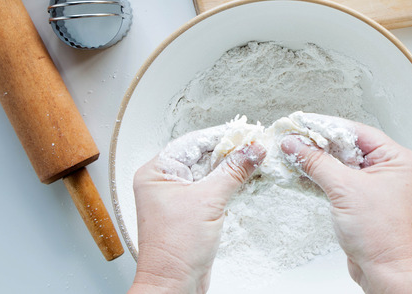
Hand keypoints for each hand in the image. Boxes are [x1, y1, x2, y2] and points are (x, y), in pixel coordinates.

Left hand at [129, 128, 265, 293]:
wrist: (174, 284)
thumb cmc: (175, 247)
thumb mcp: (209, 201)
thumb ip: (233, 171)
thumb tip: (252, 149)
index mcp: (156, 172)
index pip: (193, 143)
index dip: (221, 136)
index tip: (247, 132)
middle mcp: (163, 182)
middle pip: (201, 156)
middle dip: (229, 151)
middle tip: (255, 144)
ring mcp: (177, 198)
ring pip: (209, 173)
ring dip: (231, 168)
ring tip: (255, 158)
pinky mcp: (190, 212)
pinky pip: (211, 190)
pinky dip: (228, 185)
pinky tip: (245, 179)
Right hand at [281, 114, 411, 293]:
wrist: (384, 270)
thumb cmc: (381, 234)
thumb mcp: (344, 189)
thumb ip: (317, 163)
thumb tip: (296, 144)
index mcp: (395, 158)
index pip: (355, 131)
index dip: (326, 126)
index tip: (301, 122)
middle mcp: (387, 168)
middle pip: (346, 146)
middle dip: (318, 143)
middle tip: (293, 137)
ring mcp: (374, 185)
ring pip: (340, 164)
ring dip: (316, 161)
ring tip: (291, 152)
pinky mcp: (361, 200)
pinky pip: (338, 181)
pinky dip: (320, 177)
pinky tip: (300, 172)